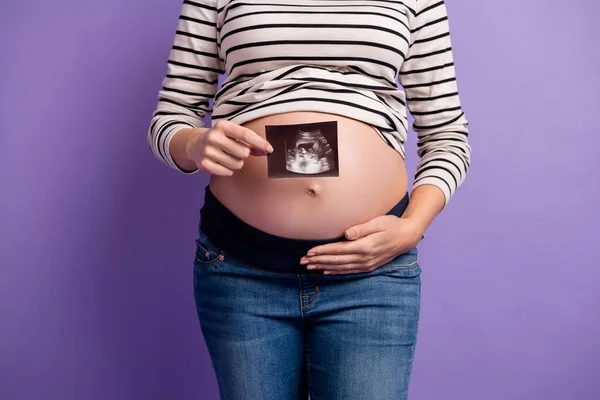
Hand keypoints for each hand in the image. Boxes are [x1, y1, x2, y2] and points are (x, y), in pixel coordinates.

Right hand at [189, 120, 273, 175]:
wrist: (195, 144)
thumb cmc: (221, 138)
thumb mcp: (233, 134)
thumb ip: (250, 141)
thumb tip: (266, 151)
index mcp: (222, 126)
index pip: (246, 135)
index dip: (260, 143)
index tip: (270, 149)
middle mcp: (213, 137)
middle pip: (244, 152)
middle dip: (244, 154)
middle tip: (236, 151)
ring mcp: (207, 152)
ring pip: (237, 164)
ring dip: (236, 162)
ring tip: (227, 156)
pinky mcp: (204, 165)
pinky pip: (228, 172)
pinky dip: (228, 170)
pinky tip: (221, 162)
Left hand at [300, 215, 423, 274]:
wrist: (407, 237)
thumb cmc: (392, 225)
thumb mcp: (378, 222)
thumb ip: (362, 228)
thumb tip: (346, 234)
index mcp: (365, 246)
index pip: (338, 250)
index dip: (323, 251)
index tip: (309, 252)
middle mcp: (364, 258)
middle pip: (336, 261)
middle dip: (318, 261)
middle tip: (302, 261)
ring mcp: (366, 264)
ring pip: (340, 268)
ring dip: (324, 267)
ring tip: (309, 267)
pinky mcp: (368, 266)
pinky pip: (349, 271)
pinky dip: (336, 272)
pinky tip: (326, 272)